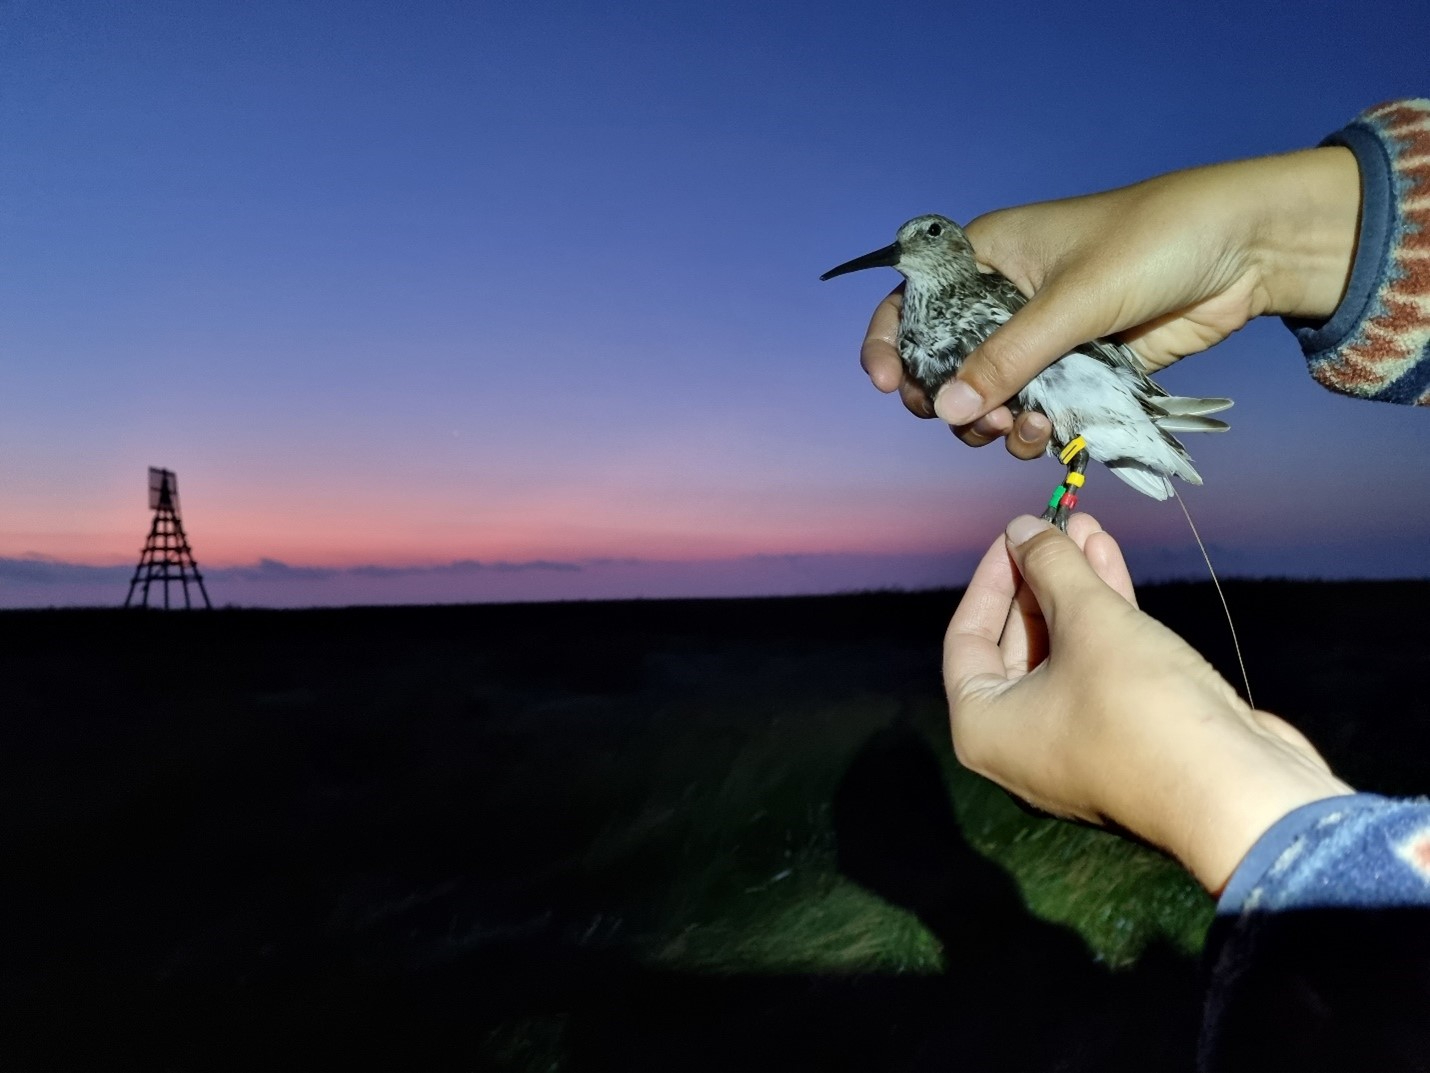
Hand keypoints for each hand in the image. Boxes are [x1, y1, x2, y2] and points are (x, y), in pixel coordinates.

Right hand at [862, 147, 1360, 457]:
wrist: (1247, 249)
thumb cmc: (1154, 241)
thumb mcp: (1072, 299)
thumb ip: (1008, 357)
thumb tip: (946, 408)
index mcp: (987, 255)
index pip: (913, 301)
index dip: (891, 343)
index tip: (891, 385)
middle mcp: (1004, 296)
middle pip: (945, 362)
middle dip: (952, 399)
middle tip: (978, 420)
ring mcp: (1042, 335)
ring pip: (991, 395)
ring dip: (996, 423)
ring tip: (1026, 429)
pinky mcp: (1079, 367)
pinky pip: (1036, 408)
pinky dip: (1035, 429)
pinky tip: (1053, 434)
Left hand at [944, 513, 1353, 892]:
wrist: (1237, 794)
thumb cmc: (1142, 706)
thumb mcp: (1089, 621)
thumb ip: (1049, 566)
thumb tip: (1021, 527)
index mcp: (984, 728)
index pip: (966, 639)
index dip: (990, 579)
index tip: (1013, 534)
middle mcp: (1019, 742)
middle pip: (1016, 643)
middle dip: (1039, 577)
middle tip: (1057, 523)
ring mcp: (1073, 742)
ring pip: (1064, 650)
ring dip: (1076, 588)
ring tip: (1088, 527)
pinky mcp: (1124, 735)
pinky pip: (1101, 668)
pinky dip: (1105, 618)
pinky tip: (1111, 560)